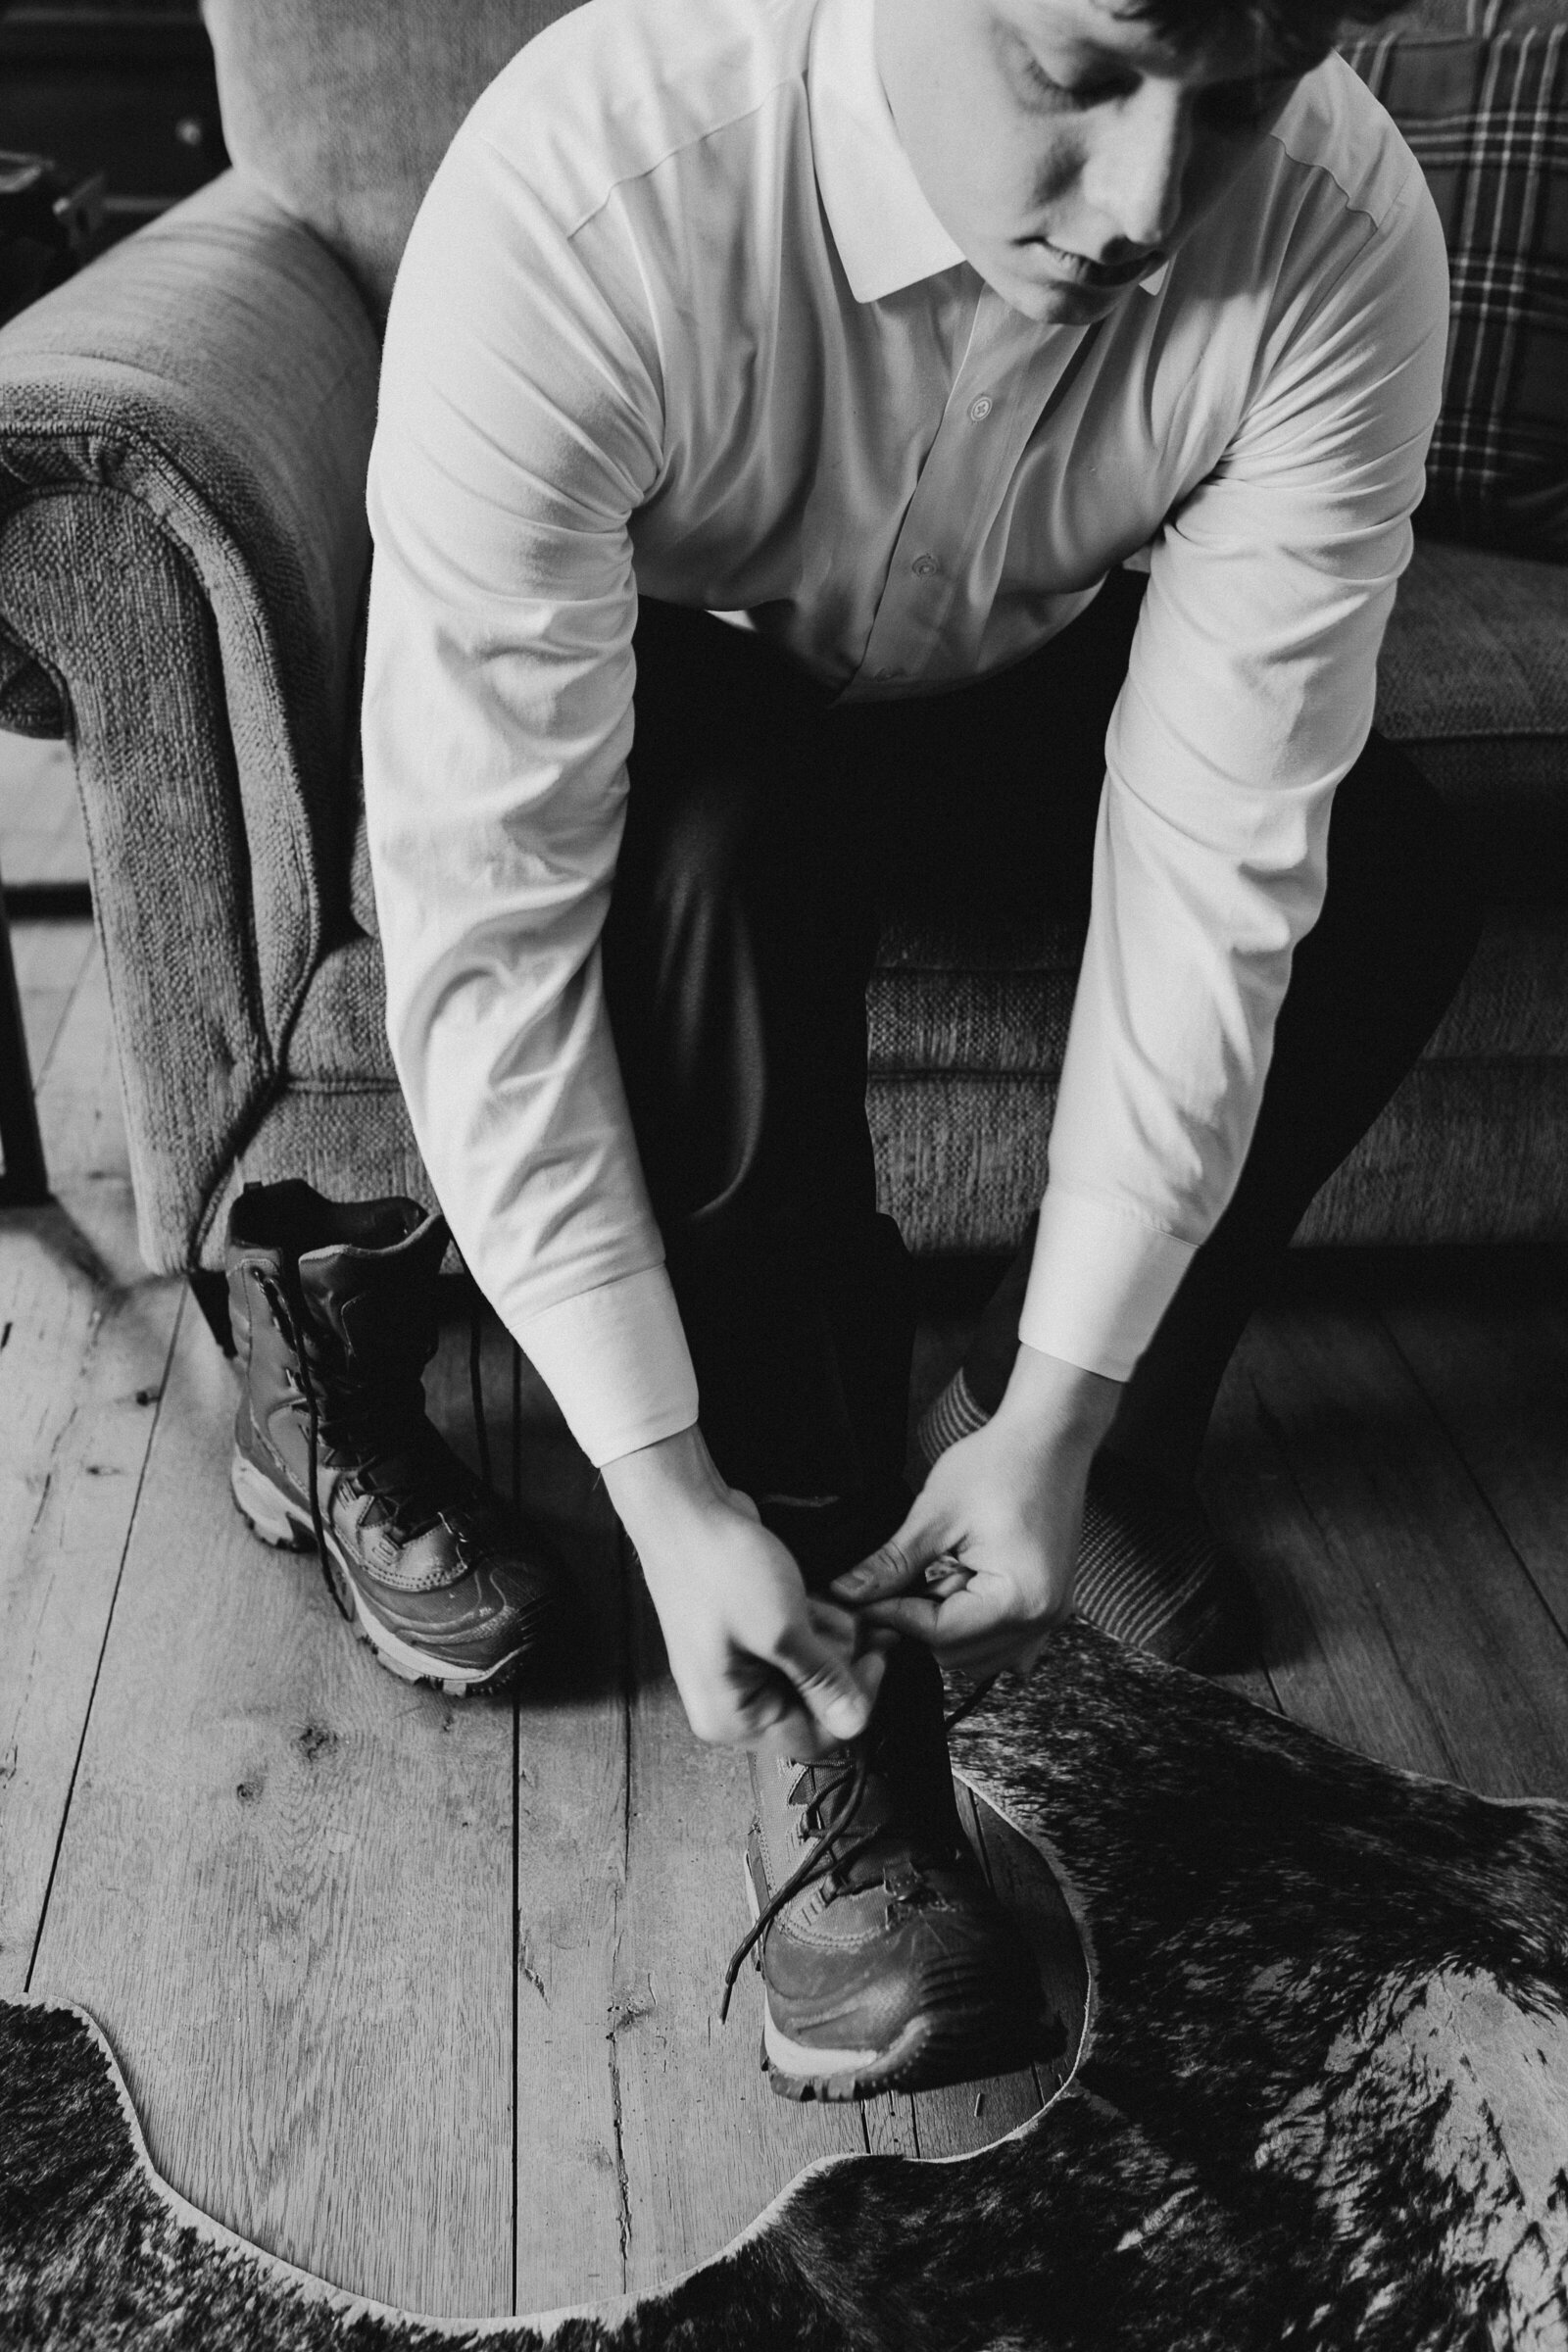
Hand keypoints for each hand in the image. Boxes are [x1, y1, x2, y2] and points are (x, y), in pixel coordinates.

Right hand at [603, 1425, 887, 1754]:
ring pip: (810, 1670)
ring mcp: (738, 1666)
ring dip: (827, 1635)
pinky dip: (811, 1620)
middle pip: (814, 1704)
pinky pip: (796, 1644)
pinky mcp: (746, 1636)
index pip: (815, 1740)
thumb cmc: (723, 1571)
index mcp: (732, 1716)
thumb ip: (823, 1682)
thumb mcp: (783, 1632)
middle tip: (845, 1618)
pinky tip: (807, 1593)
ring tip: (819, 1600)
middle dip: (838, 1660)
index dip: (853, 1703)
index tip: (876, 1658)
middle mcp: (732, 1701)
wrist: (685, 1510)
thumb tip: (856, 1724)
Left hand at [829, 1346, 1121, 1675]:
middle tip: (886, 1589)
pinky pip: (1006, 1643)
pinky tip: (957, 1592)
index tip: (859, 1600)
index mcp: (1019, 1598)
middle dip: (918, 1625)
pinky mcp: (1049, 1602)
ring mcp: (1050, 1614)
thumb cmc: (999, 1463)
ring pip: (981, 1657)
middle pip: (959, 1655)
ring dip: (945, 1630)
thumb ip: (892, 1563)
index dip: (892, 1617)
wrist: (1049, 1437)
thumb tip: (847, 1593)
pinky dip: (975, 1629)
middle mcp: (1042, 1617)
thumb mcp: (935, 1514)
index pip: (940, 1633)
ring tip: (926, 1582)